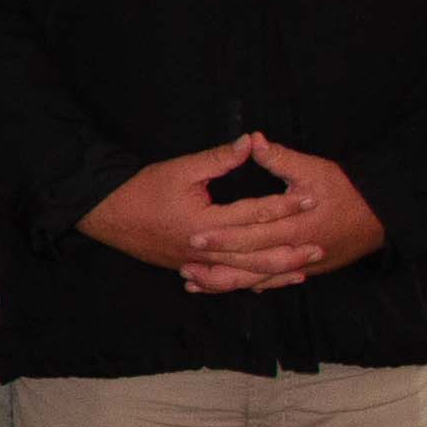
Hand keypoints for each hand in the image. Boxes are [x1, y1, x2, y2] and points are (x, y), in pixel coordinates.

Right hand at [75, 134, 317, 291]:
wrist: (107, 215)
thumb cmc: (142, 189)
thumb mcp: (181, 168)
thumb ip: (219, 158)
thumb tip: (250, 142)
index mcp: (205, 222)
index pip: (254, 214)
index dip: (284, 205)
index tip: (311, 198)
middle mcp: (205, 249)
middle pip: (256, 255)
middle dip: (290, 251)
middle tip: (319, 247)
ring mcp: (197, 264)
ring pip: (244, 275)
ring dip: (275, 273)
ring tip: (303, 271)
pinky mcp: (190, 269)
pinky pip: (225, 282)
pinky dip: (248, 283)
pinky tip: (266, 284)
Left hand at [178, 135, 385, 292]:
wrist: (384, 215)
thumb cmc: (349, 189)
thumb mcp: (314, 169)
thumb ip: (280, 158)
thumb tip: (252, 139)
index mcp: (296, 226)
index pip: (252, 234)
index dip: (222, 237)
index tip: (194, 235)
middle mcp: (297, 251)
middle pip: (250, 264)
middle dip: (215, 266)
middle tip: (184, 263)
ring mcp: (303, 265)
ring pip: (258, 280)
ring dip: (225, 282)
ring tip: (193, 283)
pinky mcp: (308, 271)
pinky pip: (272, 283)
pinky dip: (247, 285)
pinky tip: (225, 286)